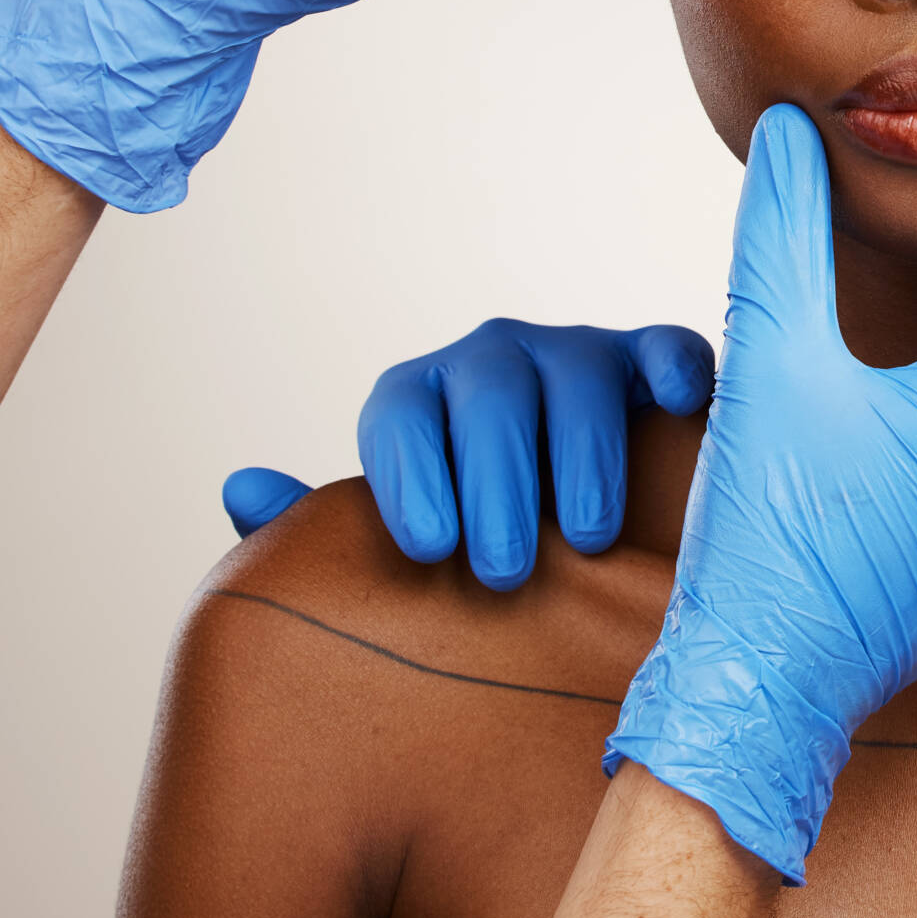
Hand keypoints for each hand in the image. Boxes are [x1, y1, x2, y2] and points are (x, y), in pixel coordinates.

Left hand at [221, 320, 716, 586]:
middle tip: (502, 569)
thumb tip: (242, 489)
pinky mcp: (654, 363)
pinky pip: (666, 348)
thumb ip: (318, 532)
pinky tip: (674, 412)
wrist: (588, 551)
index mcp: (421, 403)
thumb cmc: (475, 562)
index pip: (400, 410)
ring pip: (576, 372)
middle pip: (488, 391)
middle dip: (496, 478)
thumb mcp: (397, 559)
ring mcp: (578, 356)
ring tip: (589, 540)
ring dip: (583, 451)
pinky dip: (673, 371)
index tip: (429, 547)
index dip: (411, 473)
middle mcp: (492, 364)